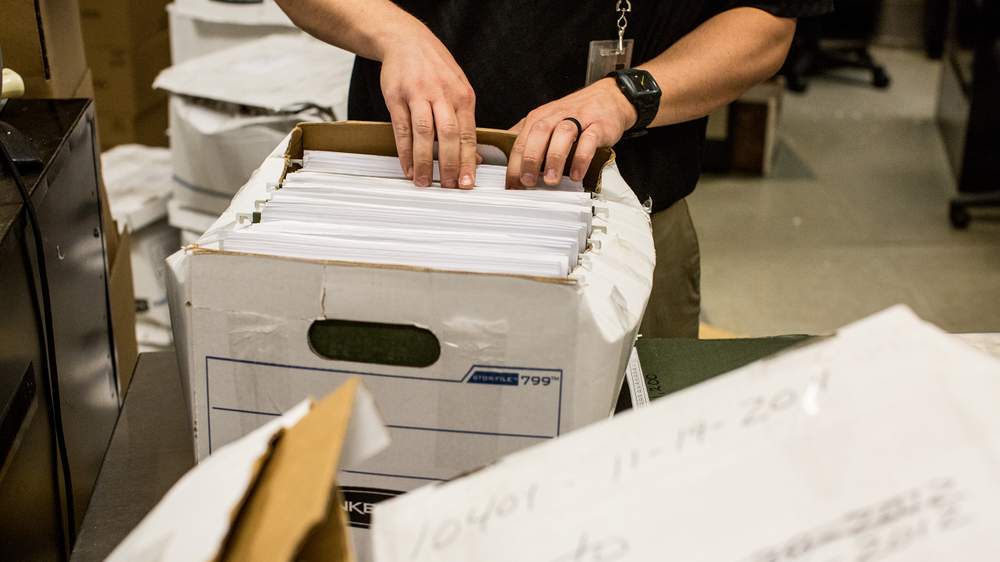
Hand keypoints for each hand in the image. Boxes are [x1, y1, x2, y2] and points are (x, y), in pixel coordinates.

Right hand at [379, 25, 477, 187]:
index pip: (468, 134)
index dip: (468, 161)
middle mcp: (443, 94)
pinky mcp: (397, 96)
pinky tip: (407, 166)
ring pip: (424, 133)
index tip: (468, 183)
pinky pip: (402, 128)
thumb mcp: (458, 89)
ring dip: (425, 162)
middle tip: (449, 187)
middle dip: (450, 165)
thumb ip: (465, 121)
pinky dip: (404, 151)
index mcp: (463, 96)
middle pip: (449, 135)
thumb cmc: (435, 68)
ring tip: (424, 182)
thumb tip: (474, 156)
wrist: (406, 40)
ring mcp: (419, 94)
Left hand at [507, 78, 637, 187]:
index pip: (521, 141)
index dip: (514, 164)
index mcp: (539, 118)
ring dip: (554, 159)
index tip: (512, 184)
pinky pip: (589, 140)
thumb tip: (508, 162)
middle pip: (538, 134)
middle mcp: (556, 116)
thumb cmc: (575, 114)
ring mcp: (578, 119)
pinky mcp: (598, 125)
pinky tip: (577, 174)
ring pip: (563, 135)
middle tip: (528, 182)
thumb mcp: (547, 122)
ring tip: (551, 180)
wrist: (608, 98)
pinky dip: (581, 158)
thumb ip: (529, 139)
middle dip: (530, 159)